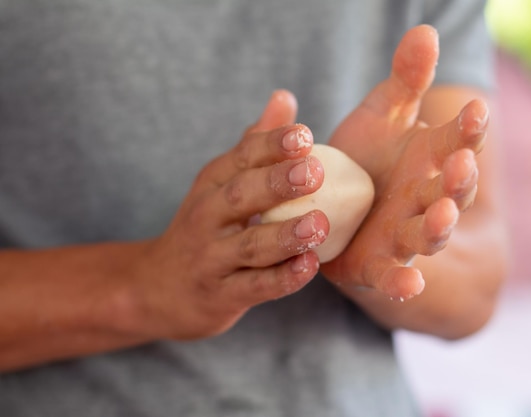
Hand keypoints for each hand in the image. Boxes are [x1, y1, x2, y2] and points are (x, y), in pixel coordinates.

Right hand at [130, 91, 328, 338]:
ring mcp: (212, 259)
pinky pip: (255, 286)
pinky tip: (309, 266)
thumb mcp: (221, 182)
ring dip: (284, 235)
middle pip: (240, 196)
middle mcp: (207, 218)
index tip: (303, 134)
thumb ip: (255, 144)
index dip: (271, 145)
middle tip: (314, 171)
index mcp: (213, 184)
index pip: (241, 157)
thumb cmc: (204, 227)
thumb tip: (285, 97)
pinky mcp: (222, 295)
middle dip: (277, 183)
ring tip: (319, 224)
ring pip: (250, 245)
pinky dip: (282, 278)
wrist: (157, 288)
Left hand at [322, 26, 488, 300]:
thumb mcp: (384, 117)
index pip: (459, 141)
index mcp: (433, 160)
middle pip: (452, 190)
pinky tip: (410, 286)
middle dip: (459, 179)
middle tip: (461, 162)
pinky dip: (402, 284)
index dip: (469, 130)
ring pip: (428, 233)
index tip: (475, 111)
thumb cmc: (366, 161)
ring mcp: (406, 235)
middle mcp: (427, 199)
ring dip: (438, 226)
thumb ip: (405, 81)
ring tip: (441, 217)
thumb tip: (424, 30)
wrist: (347, 215)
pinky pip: (393, 277)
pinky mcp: (380, 265)